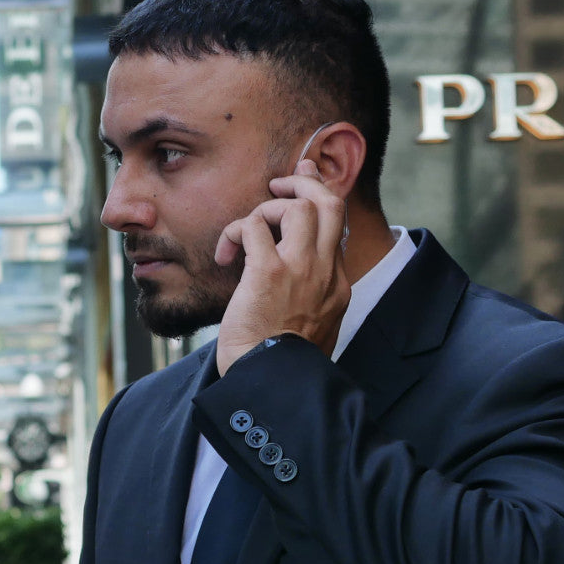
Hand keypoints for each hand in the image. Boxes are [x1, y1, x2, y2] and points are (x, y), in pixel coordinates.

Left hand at [215, 161, 349, 374]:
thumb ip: (308, 298)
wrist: (272, 384)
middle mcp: (325, 272)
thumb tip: (289, 284)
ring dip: (266, 209)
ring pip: (297, 206)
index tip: (305, 179)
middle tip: (279, 186)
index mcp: (337, 286)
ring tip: (245, 231)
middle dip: (304, 184)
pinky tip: (225, 255)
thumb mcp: (310, 328)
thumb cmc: (280, 363)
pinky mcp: (268, 271)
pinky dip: (235, 231)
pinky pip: (252, 226)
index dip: (320, 197)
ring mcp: (300, 269)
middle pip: (330, 203)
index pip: (336, 227)